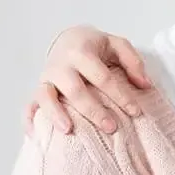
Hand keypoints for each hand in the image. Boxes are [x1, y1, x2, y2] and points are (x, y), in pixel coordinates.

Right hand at [24, 26, 150, 135]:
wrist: (68, 39)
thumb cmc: (96, 46)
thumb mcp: (117, 45)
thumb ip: (133, 62)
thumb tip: (145, 85)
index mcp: (82, 52)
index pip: (102, 77)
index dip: (120, 95)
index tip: (135, 112)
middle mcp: (61, 65)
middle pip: (75, 90)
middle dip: (93, 110)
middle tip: (111, 127)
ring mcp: (47, 77)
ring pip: (47, 96)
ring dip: (56, 113)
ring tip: (68, 130)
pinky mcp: (39, 88)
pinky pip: (29, 105)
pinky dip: (29, 119)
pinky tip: (36, 135)